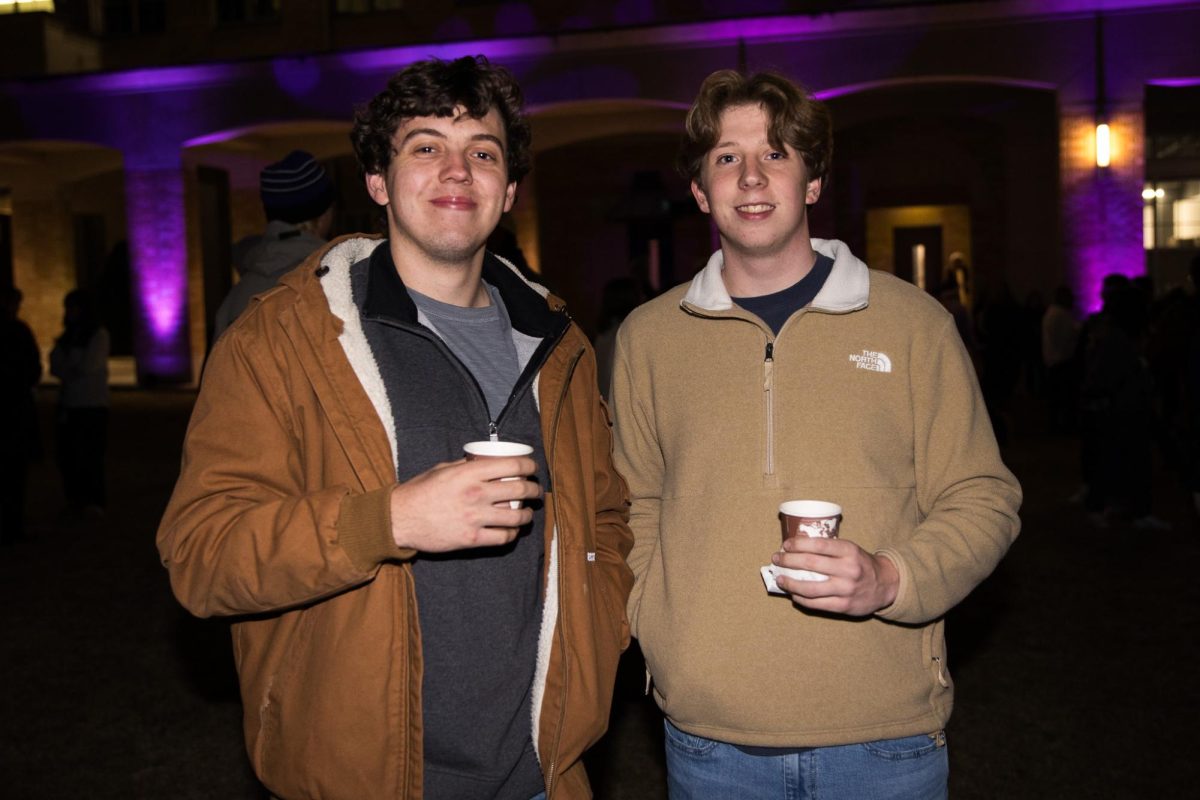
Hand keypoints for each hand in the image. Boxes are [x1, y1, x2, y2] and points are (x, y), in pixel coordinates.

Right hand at [389, 456, 541, 551]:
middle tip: (535, 491)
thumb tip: (486, 461)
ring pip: (516, 517)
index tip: (532, 468)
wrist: (400, 519)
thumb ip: (466, 466)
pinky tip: (512, 530)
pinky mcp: (472, 538)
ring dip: (527, 514)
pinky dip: (512, 534)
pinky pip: (503, 537)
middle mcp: (476, 495)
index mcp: (469, 473)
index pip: (512, 466)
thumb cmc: (420, 491)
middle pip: (520, 491)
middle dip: (534, 490)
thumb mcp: (442, 469)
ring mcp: (475, 518)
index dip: (529, 466)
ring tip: (527, 513)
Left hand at [771, 536, 898, 616]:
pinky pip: (816, 604)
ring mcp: (846, 589)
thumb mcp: (849, 549)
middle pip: (810, 564)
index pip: (818, 545)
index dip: (798, 544)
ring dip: (790, 583)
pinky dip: (801, 599)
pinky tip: (794, 594)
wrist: (885, 584)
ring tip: (780, 579)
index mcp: (849, 551)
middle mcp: (848, 569)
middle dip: (788, 561)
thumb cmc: (860, 563)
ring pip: (810, 587)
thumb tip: (796, 546)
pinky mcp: (844, 606)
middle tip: (776, 559)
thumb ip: (828, 548)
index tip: (785, 545)